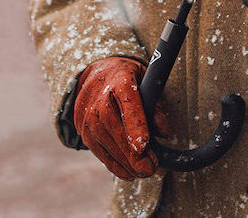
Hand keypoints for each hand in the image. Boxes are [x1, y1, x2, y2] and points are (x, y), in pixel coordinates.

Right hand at [74, 57, 170, 179]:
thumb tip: (164, 132)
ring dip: (126, 162)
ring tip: (145, 172)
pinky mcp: (83, 130)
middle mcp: (99, 98)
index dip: (135, 125)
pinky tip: (129, 174)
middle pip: (114, 128)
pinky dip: (114, 165)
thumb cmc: (127, 79)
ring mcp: (87, 115)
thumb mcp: (145, 81)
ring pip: (105, 143)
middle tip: (151, 168)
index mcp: (120, 81)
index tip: (144, 145)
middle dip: (132, 153)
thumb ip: (155, 105)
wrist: (97, 74)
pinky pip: (98, 151)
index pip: (128, 103)